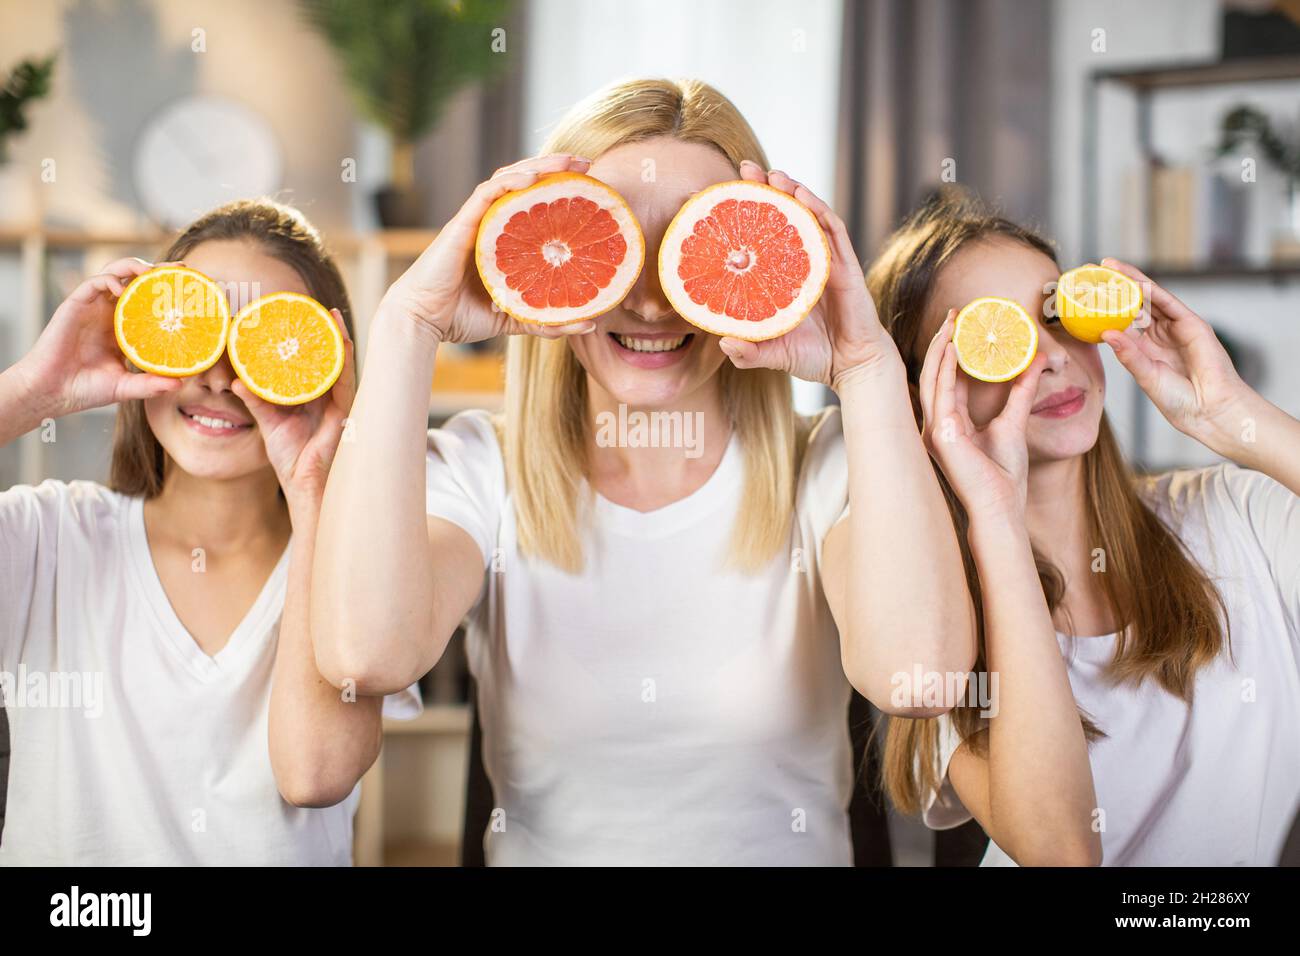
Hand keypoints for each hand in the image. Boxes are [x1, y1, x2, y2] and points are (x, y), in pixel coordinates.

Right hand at [17, 257, 183, 416]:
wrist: (52, 391)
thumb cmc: (86, 389)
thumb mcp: (126, 386)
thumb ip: (151, 384)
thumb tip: (180, 384)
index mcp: (124, 328)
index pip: (149, 302)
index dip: (167, 292)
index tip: (191, 288)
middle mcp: (110, 313)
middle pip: (135, 281)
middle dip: (157, 271)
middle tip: (180, 268)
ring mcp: (92, 307)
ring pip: (115, 274)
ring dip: (134, 267)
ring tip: (152, 271)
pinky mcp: (74, 305)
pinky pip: (93, 283)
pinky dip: (109, 280)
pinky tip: (122, 287)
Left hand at [232, 308, 355, 516]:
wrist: (305, 488)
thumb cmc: (292, 459)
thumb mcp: (269, 423)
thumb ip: (256, 401)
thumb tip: (235, 381)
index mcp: (313, 398)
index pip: (312, 363)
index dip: (310, 340)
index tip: (299, 316)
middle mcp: (329, 397)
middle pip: (329, 358)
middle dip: (327, 332)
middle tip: (319, 306)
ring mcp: (340, 404)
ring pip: (341, 364)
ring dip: (338, 339)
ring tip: (332, 316)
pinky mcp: (346, 413)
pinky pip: (345, 382)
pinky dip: (344, 361)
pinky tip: (341, 343)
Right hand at [380, 153, 602, 346]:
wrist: (422, 321)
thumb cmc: (460, 317)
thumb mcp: (514, 318)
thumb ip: (546, 319)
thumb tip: (588, 323)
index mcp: (502, 239)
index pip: (532, 204)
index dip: (558, 190)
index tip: (590, 187)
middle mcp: (489, 223)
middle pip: (523, 183)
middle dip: (554, 168)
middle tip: (585, 165)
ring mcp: (475, 220)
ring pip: (507, 179)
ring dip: (538, 165)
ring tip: (567, 162)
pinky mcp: (461, 223)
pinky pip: (486, 193)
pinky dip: (509, 181)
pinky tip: (532, 178)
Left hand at [714, 161, 902, 388]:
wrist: (852, 367)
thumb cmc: (814, 356)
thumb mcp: (774, 353)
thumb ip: (749, 352)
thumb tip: (724, 343)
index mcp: (782, 276)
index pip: (759, 237)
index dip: (741, 215)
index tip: (714, 197)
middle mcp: (802, 262)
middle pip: (783, 216)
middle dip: (766, 189)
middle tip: (744, 168)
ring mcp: (825, 261)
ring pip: (808, 216)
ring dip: (792, 191)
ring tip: (772, 174)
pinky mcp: (846, 266)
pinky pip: (833, 232)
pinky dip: (819, 211)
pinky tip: (802, 196)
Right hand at [918, 311, 1046, 520]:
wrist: (1001, 506)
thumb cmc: (1005, 476)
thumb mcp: (1015, 422)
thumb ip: (1021, 393)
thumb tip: (1035, 362)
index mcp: (950, 423)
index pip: (948, 379)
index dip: (953, 351)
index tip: (964, 325)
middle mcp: (936, 425)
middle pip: (934, 374)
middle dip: (942, 341)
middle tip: (955, 314)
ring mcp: (933, 430)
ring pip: (931, 378)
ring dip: (940, 348)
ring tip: (952, 322)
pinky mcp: (940, 435)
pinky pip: (940, 394)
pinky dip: (945, 369)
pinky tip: (953, 347)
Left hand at [1100, 258, 1256, 454]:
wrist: (1210, 410)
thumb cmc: (1180, 401)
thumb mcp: (1146, 376)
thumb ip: (1129, 355)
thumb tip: (1106, 333)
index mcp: (1144, 348)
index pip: (1120, 321)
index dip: (1102, 307)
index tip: (1080, 296)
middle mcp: (1159, 334)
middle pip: (1133, 303)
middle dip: (1114, 286)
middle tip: (1090, 271)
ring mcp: (1175, 328)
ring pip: (1150, 298)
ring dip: (1130, 280)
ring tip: (1108, 266)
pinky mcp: (1192, 325)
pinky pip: (1168, 302)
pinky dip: (1152, 289)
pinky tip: (1135, 279)